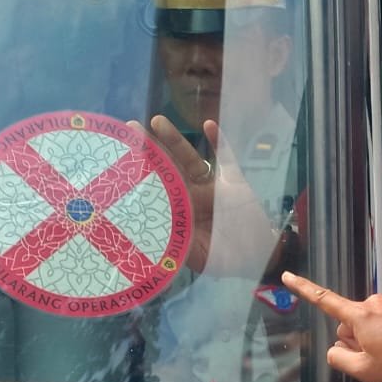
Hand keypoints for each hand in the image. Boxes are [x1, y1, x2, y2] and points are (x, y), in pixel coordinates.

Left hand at [143, 115, 280, 276]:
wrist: (261, 256)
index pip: (156, 190)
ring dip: (175, 140)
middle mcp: (190, 196)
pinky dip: (219, 142)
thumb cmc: (229, 259)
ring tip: (158, 121)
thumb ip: (181, 247)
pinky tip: (208, 125)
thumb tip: (155, 240)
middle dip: (150, 149)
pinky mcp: (233, 182)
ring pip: (190, 159)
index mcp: (179, 213)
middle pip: (167, 168)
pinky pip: (226, 158)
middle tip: (129, 128)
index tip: (120, 159)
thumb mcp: (201, 258)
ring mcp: (211, 187)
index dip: (140, 175)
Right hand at [282, 273, 381, 381]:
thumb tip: (335, 350)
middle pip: (346, 324)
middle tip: (375, 358)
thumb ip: (338, 359)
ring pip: (363, 324)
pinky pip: (379, 322)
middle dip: (353, 340)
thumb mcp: (362, 371)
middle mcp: (372, 303)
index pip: (323, 300)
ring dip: (369, 339)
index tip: (287, 276)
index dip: (303, 288)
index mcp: (360, 315)